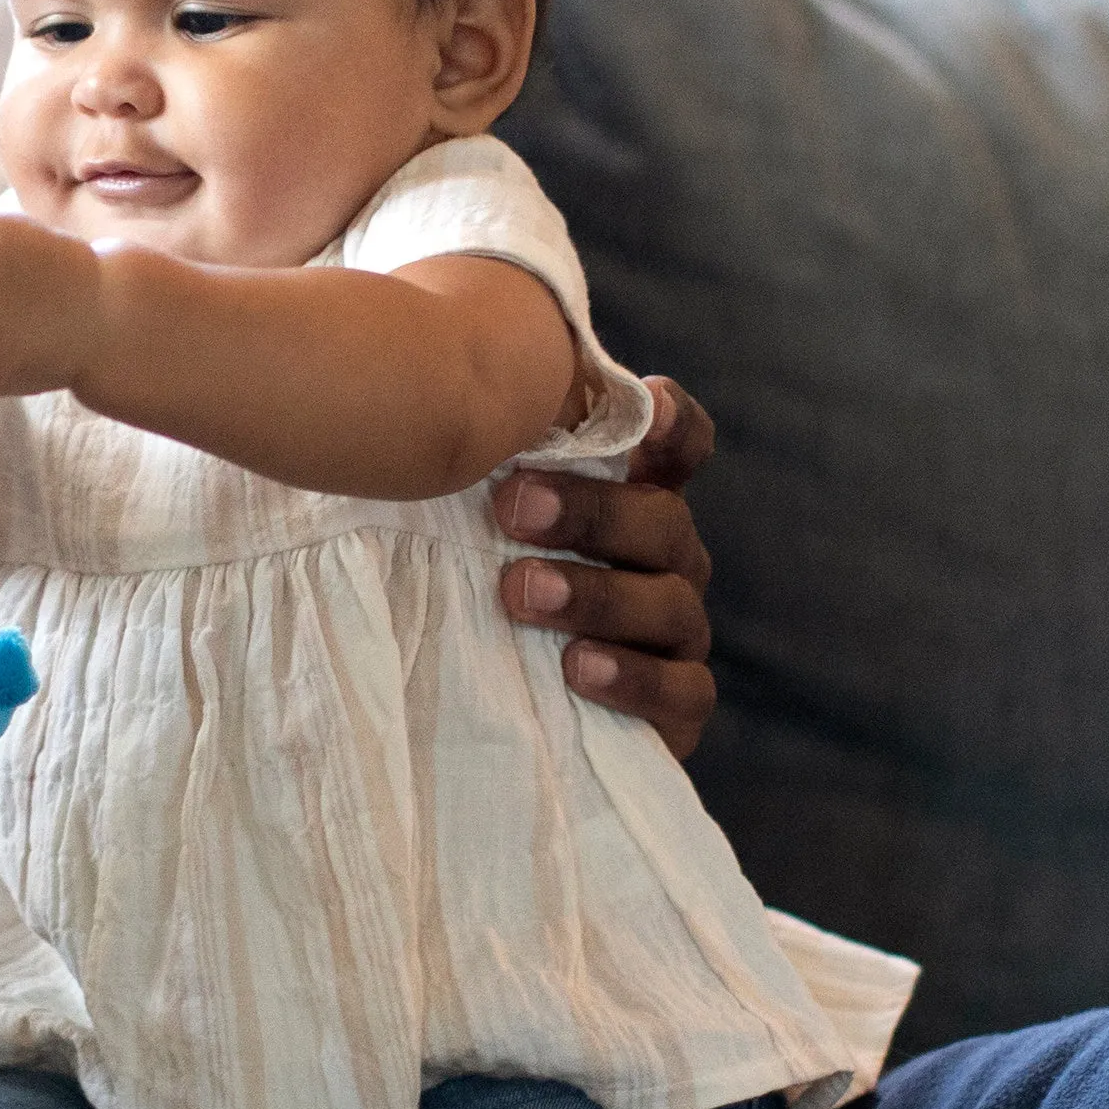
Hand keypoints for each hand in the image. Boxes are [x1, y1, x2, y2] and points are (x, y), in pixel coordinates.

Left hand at [494, 377, 716, 760]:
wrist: (499, 712)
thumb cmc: (480, 586)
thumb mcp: (477, 526)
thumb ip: (480, 471)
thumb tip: (426, 406)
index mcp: (629, 503)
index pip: (675, 452)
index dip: (672, 422)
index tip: (646, 397)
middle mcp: (664, 561)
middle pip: (662, 522)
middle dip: (590, 512)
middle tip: (513, 509)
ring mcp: (675, 632)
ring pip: (669, 603)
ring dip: (596, 595)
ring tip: (522, 591)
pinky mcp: (677, 705)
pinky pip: (681, 689)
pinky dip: (632, 677)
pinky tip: (576, 667)